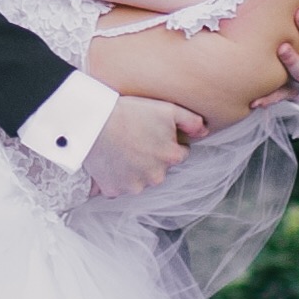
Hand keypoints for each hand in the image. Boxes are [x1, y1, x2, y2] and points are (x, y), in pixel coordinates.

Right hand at [84, 92, 203, 196]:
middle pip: (159, 168)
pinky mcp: (113, 190)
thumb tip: (205, 132)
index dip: (167, 142)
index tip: (152, 132)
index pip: (179, 154)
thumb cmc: (129, 112)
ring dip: (134, 169)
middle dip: (151, 157)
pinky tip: (109, 161)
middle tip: (135, 138)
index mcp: (171, 157)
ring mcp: (134, 186)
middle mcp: (156, 176)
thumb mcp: (166, 108)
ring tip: (120, 149)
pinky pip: (118, 186)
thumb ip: (191, 120)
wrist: (93, 122)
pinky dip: (115, 177)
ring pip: (140, 179)